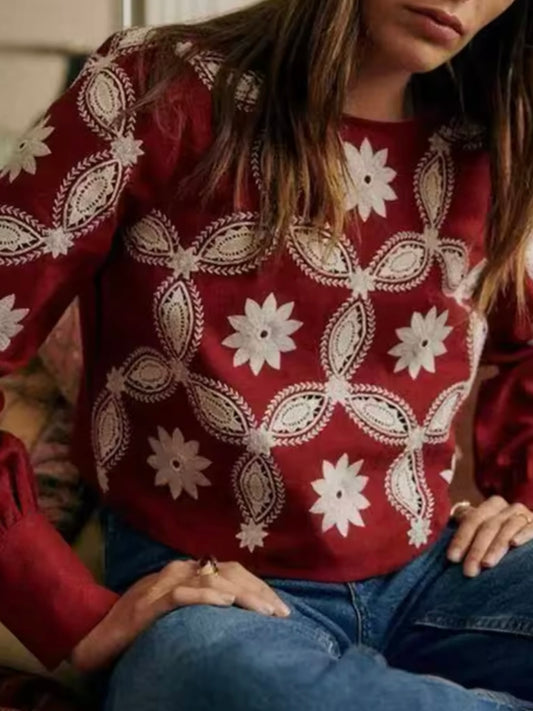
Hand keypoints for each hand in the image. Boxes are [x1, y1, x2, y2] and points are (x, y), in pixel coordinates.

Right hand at [70, 559, 290, 672]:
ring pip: (211, 582)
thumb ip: (202, 601)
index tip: (280, 607)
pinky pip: (182, 595)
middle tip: (281, 614)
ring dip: (242, 597)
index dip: (257, 587)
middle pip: (227, 574)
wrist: (97, 635)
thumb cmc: (139, 624)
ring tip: (264, 612)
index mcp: (187, 570)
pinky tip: (226, 605)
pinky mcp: (150, 602)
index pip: (230, 572)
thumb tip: (237, 610)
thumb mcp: (177, 608)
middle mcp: (178, 570)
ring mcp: (163, 583)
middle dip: (258, 593)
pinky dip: (206, 598)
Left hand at [447, 496, 532, 576]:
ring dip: (496, 547)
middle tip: (469, 571)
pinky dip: (522, 535)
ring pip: (506, 529)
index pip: (471, 520)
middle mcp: (508, 508)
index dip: (461, 539)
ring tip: (486, 564)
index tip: (452, 558)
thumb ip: (468, 529)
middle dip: (476, 550)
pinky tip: (514, 544)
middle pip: (487, 526)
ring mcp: (525, 515)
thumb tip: (448, 546)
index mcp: (491, 506)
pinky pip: (529, 528)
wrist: (526, 537)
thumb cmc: (499, 540)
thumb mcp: (484, 531)